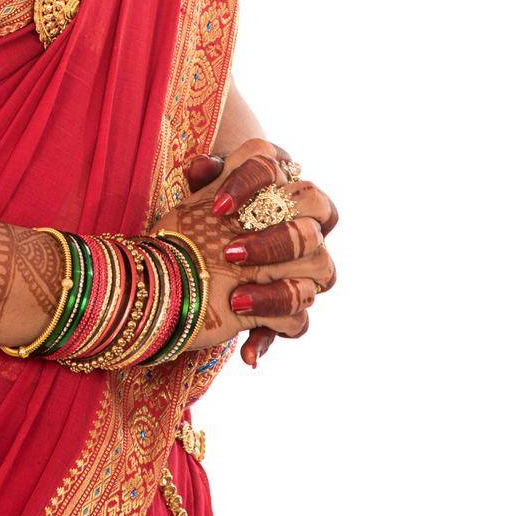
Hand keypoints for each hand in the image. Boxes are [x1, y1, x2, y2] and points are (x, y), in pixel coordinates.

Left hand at [154, 138, 337, 364]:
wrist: (193, 264)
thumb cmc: (200, 220)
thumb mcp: (195, 199)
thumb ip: (204, 178)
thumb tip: (204, 166)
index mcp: (276, 185)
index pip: (277, 166)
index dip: (250, 182)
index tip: (216, 207)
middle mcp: (301, 221)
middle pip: (316, 218)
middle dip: (276, 240)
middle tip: (230, 253)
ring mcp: (301, 267)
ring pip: (322, 270)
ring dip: (279, 289)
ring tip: (238, 299)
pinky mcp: (288, 308)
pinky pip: (298, 322)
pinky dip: (269, 336)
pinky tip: (245, 350)